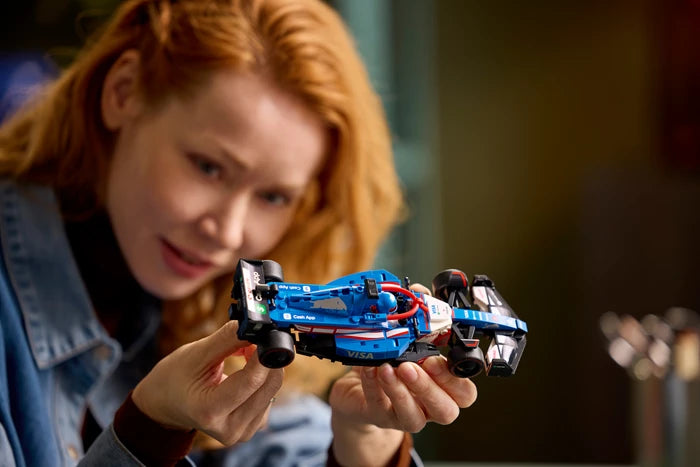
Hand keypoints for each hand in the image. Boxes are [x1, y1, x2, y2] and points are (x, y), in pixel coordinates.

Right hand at [132, 321, 282, 444]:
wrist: (165, 403)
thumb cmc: (176, 377)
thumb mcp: (197, 353)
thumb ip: (230, 339)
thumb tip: (260, 327)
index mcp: (209, 412)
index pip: (252, 380)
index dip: (263, 352)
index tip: (267, 332)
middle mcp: (230, 429)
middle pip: (268, 385)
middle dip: (265, 356)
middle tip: (251, 338)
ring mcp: (243, 431)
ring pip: (272, 389)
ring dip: (264, 366)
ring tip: (240, 354)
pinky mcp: (253, 426)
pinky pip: (269, 394)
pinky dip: (262, 377)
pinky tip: (245, 372)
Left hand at [329, 357, 476, 432]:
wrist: (359, 389)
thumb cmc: (392, 368)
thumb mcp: (409, 354)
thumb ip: (420, 348)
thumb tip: (424, 332)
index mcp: (443, 391)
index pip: (465, 394)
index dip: (454, 380)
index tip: (433, 361)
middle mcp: (428, 409)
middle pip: (445, 411)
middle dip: (427, 388)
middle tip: (409, 367)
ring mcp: (403, 417)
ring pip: (412, 418)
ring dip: (400, 391)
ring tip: (387, 368)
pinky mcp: (378, 418)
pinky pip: (378, 405)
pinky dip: (373, 385)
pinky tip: (370, 369)